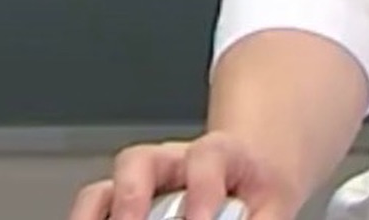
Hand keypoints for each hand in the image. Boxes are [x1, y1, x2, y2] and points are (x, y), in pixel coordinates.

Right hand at [67, 129, 300, 219]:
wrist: (250, 171)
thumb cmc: (258, 191)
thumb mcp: (274, 202)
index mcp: (219, 155)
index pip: (207, 159)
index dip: (201, 191)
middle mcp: (172, 162)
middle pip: (139, 163)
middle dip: (130, 201)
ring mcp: (142, 181)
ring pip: (105, 186)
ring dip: (95, 217)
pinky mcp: (122, 203)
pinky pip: (93, 209)